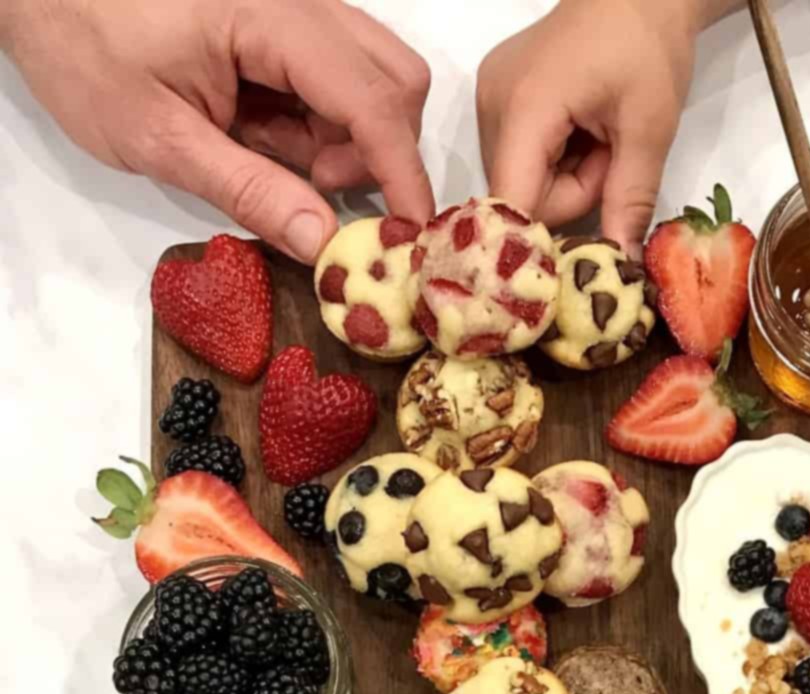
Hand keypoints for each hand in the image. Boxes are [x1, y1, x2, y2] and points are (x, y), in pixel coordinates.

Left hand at [2, 0, 433, 260]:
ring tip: (283, 165)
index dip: (402, 171)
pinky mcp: (281, 22)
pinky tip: (270, 138)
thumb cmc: (83, 46)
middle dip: (379, 150)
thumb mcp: (160, 137)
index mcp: (269, 17)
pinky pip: (336, 75)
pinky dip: (324, 122)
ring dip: (351, 139)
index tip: (413, 234)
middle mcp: (298, 0)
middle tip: (319, 190)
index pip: (372, 99)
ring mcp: (293, 8)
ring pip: (374, 76)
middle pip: (395, 78)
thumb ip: (248, 190)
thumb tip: (321, 241)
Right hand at [476, 0, 710, 252]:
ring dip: (564, 179)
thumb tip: (618, 267)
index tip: (583, 240)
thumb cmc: (647, 47)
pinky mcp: (497, 99)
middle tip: (609, 156)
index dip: (543, 234)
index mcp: (524, 106)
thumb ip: (630, 202)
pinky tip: (579, 130)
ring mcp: (489, 99)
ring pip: (519, 181)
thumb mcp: (650, 130)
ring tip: (597, 138)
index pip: (512, 202)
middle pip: (517, 195)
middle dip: (569, 195)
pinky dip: (553, 160)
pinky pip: (519, 158)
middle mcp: (492, 104)